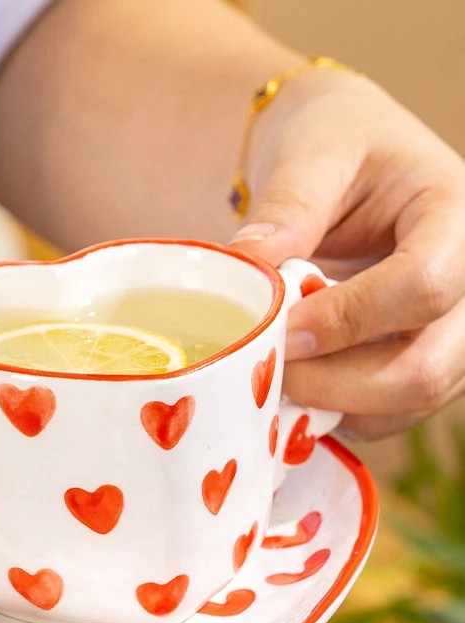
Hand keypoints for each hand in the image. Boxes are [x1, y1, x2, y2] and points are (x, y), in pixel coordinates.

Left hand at [229, 67, 464, 439]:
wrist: (351, 160)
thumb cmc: (339, 143)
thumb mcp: (311, 155)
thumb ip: (285, 211)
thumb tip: (244, 270)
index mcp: (456, 214)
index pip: (424, 284)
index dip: (349, 319)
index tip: (282, 329)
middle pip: (426, 368)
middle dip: (336, 385)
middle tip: (267, 371)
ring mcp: (452, 333)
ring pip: (407, 404)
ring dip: (332, 406)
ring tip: (272, 376)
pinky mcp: (421, 362)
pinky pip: (385, 414)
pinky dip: (334, 413)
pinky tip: (292, 383)